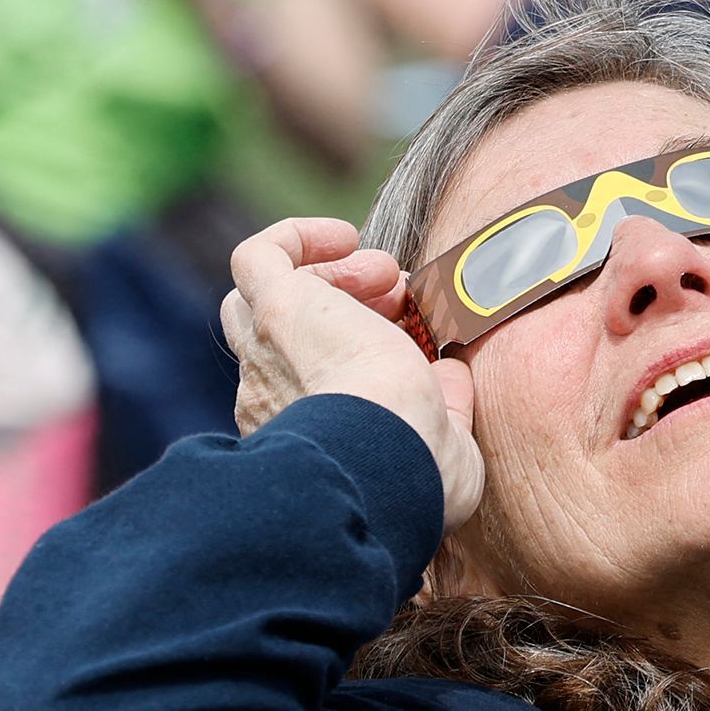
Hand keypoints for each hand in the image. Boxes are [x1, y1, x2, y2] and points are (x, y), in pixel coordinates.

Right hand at [218, 214, 480, 530]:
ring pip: (261, 296)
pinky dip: (298, 237)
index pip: (310, 377)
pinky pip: (258, 257)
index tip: (411, 335)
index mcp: (308, 432)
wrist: (384, 460)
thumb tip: (451, 374)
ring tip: (384, 274)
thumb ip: (446, 406)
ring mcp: (267, 351)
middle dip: (335, 304)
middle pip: (275, 332)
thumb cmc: (418, 473)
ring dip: (328, 272)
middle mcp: (271, 395)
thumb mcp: (447, 443)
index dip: (359, 343)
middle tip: (394, 299)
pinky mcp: (275, 309)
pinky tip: (345, 238)